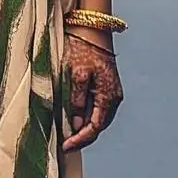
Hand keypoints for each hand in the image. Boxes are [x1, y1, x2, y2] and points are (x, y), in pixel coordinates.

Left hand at [63, 32, 123, 149]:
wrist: (91, 31)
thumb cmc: (83, 50)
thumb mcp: (76, 75)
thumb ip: (76, 100)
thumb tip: (75, 122)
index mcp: (108, 97)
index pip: (95, 128)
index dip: (80, 139)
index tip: (65, 146)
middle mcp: (113, 98)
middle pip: (98, 126)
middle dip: (82, 137)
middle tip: (64, 144)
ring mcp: (111, 93)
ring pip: (97, 119)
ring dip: (83, 128)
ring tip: (67, 135)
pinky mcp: (105, 88)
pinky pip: (95, 109)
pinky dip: (84, 117)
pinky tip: (73, 119)